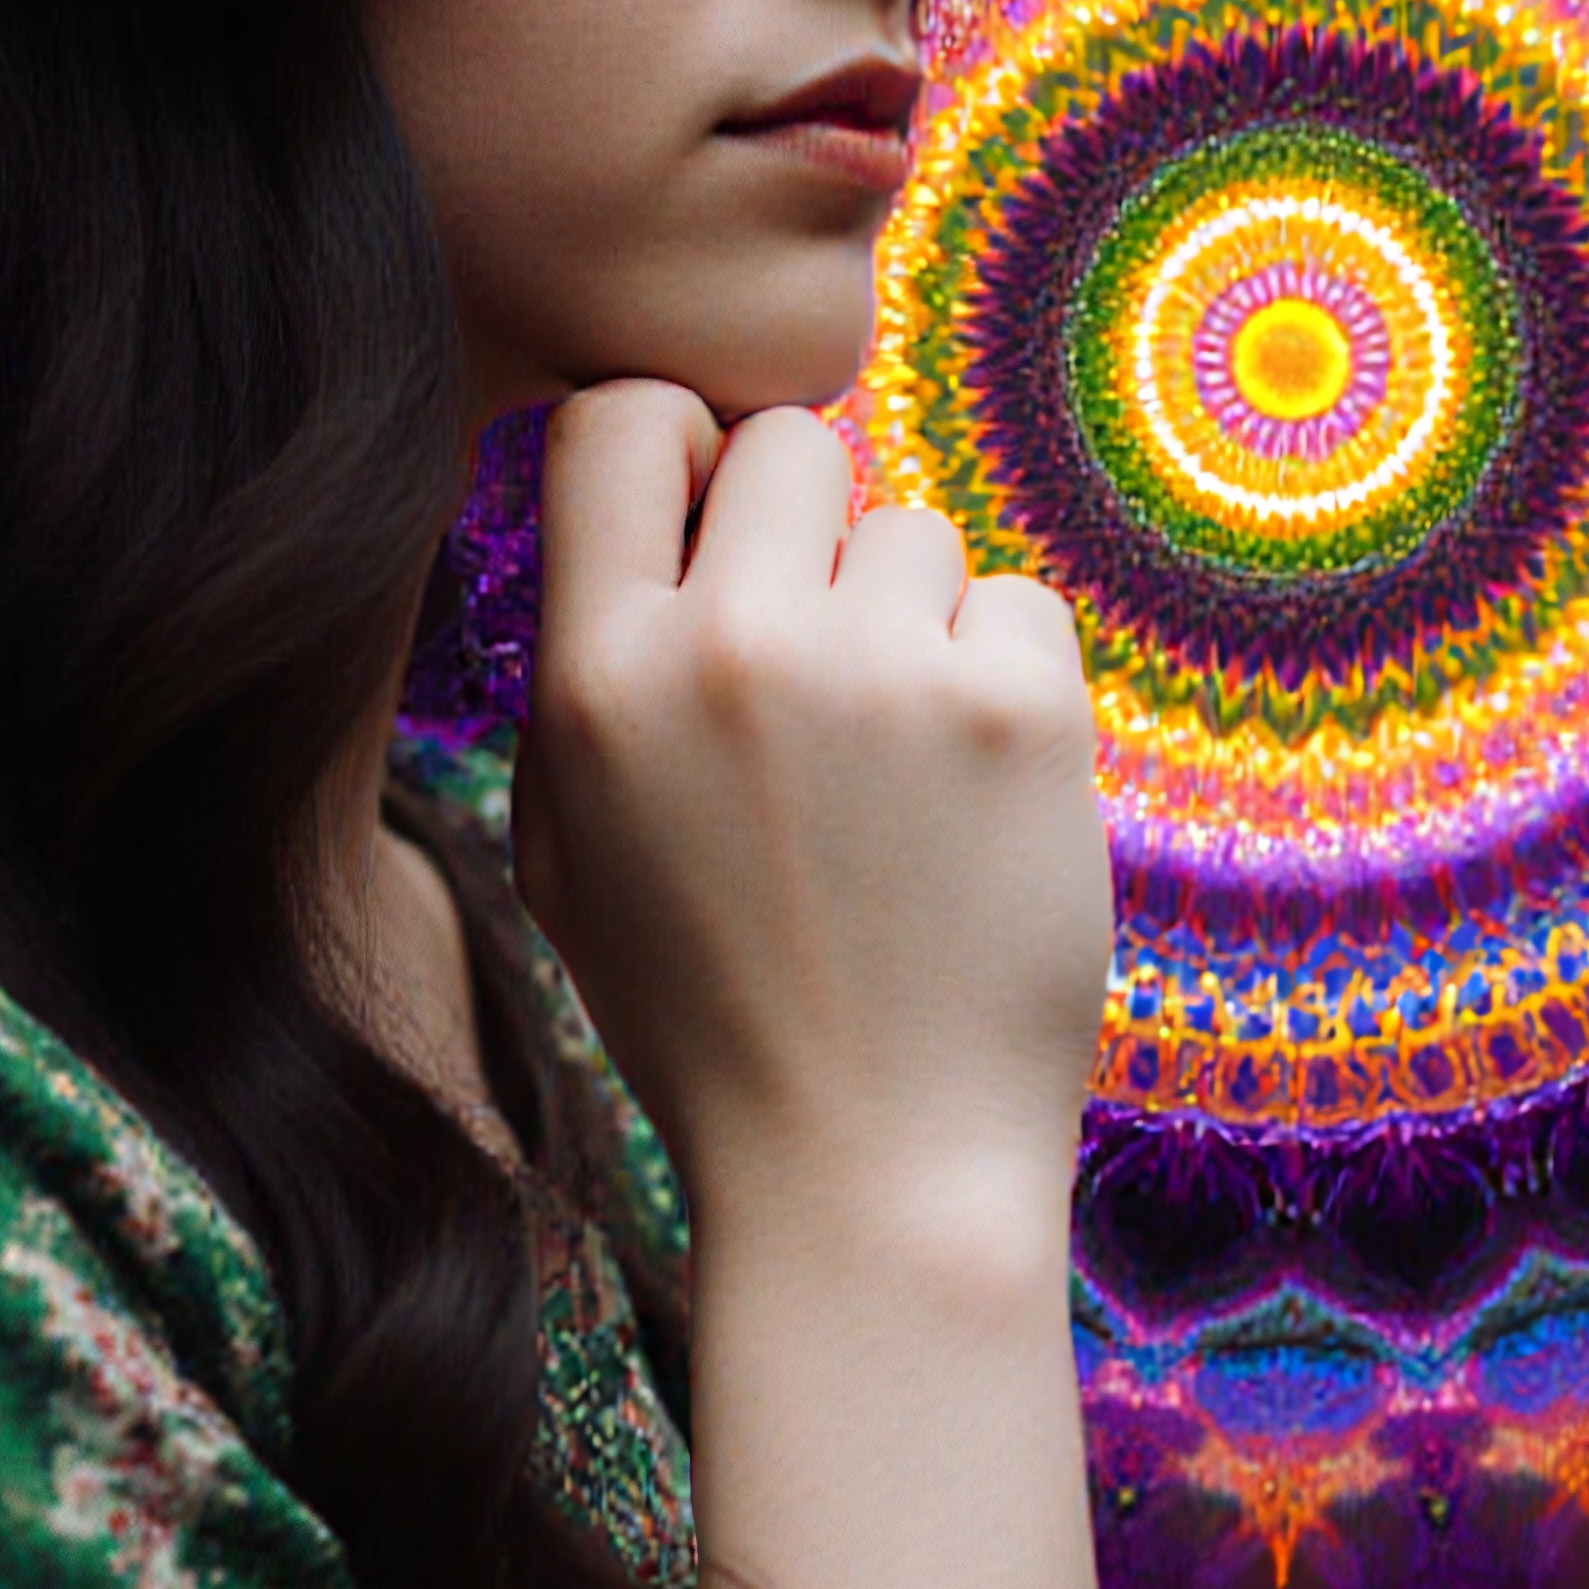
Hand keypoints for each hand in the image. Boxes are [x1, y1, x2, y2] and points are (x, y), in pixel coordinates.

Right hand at [507, 386, 1110, 1255]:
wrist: (872, 1170)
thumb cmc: (715, 1022)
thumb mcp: (568, 858)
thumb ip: (584, 679)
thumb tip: (639, 522)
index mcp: (597, 682)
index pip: (617, 418)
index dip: (679, 449)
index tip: (714, 520)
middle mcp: (732, 650)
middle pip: (791, 447)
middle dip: (813, 536)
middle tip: (829, 669)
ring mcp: (883, 671)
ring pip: (916, 531)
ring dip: (917, 624)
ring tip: (899, 777)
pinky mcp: (1017, 707)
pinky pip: (1020, 605)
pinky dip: (1008, 683)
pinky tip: (976, 802)